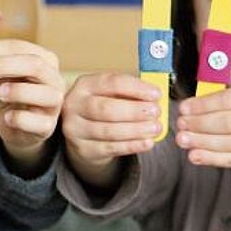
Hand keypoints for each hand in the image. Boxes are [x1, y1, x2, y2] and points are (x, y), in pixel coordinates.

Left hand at [0, 39, 63, 171]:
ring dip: (18, 91)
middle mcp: (53, 79)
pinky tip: (6, 117)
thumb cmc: (7, 94)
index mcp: (42, 59)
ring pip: (46, 93)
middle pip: (34, 64)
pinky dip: (20, 118)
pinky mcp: (47, 126)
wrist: (15, 126)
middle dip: (3, 65)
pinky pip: (38, 122)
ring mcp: (54, 104)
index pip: (19, 47)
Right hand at [60, 73, 160, 188]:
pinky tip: (146, 142)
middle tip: (156, 112)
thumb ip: (131, 93)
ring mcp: (76, 128)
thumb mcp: (112, 93)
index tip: (156, 94)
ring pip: (108, 131)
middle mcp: (75, 105)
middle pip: (106, 108)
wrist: (84, 133)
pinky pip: (110, 148)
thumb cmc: (104, 107)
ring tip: (155, 128)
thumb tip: (155, 97)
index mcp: (85, 85)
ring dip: (136, 130)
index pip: (111, 82)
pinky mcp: (83, 148)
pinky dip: (132, 145)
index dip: (136, 88)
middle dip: (134, 111)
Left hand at [176, 85, 230, 172]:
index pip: (229, 100)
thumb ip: (226, 101)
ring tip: (183, 140)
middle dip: (199, 124)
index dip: (203, 105)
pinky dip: (211, 158)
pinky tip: (195, 156)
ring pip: (229, 143)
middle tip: (181, 125)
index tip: (183, 108)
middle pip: (228, 122)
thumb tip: (190, 108)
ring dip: (201, 142)